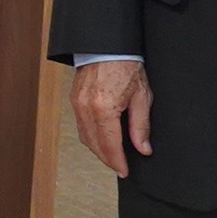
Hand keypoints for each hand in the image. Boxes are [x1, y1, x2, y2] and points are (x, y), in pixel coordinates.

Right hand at [73, 59, 151, 180]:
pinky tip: (101, 139)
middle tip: (119, 167)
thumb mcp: (142, 96)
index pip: (110, 144)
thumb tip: (142, 148)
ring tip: (111, 156)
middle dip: (107, 158)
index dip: (117, 161)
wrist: (107, 45)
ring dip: (98, 149)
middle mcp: (86, 108)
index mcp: (104, 108)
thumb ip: (141, 125)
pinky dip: (90, 137)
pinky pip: (80, 126)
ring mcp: (77, 104)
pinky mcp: (74, 100)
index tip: (124, 171)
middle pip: (94, 144)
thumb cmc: (126, 65)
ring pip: (85, 137)